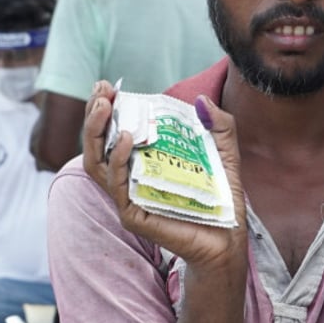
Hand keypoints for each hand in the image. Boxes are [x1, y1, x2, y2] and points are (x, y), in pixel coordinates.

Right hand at [81, 80, 247, 268]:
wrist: (229, 237)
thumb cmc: (221, 198)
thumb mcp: (225, 154)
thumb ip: (219, 126)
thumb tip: (201, 100)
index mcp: (143, 161)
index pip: (113, 133)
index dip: (105, 109)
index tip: (108, 86)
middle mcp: (130, 178)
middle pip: (96, 146)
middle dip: (94, 116)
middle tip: (101, 91)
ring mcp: (129, 198)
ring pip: (96, 164)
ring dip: (97, 133)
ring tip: (106, 108)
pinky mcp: (134, 215)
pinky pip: (117, 187)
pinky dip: (117, 160)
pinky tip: (127, 138)